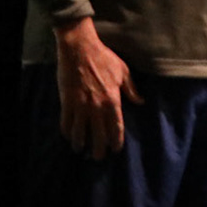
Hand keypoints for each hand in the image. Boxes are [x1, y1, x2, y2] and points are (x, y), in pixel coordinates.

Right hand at [54, 18, 141, 159]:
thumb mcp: (123, 72)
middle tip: (98, 157)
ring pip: (80, 132)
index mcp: (113, 99)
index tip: (115, 149)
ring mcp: (80, 105)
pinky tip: (68, 136)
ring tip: (81, 150)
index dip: (116, 140)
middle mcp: (97, 106)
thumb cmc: (104, 58)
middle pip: (98, 134)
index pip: (116, 126)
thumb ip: (131, 89)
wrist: (80, 49)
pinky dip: (67, 131)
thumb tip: (140, 102)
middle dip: (98, 148)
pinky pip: (66, 122)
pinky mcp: (67, 102)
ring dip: (80, 143)